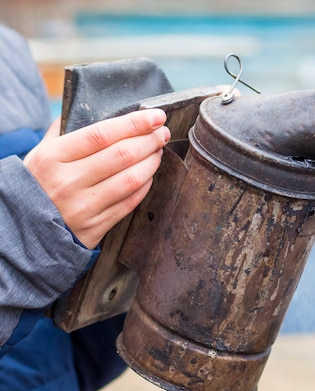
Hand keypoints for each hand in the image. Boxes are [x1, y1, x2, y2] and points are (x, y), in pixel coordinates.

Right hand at [24, 109, 170, 248]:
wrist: (23, 231)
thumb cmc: (38, 184)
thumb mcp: (41, 154)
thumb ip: (64, 130)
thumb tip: (90, 106)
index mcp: (52, 157)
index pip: (101, 134)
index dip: (134, 123)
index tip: (155, 116)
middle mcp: (68, 182)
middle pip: (121, 155)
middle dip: (149, 140)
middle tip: (162, 132)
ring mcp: (82, 207)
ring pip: (131, 179)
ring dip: (151, 162)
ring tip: (158, 151)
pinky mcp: (95, 227)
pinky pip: (129, 202)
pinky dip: (145, 185)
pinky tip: (149, 174)